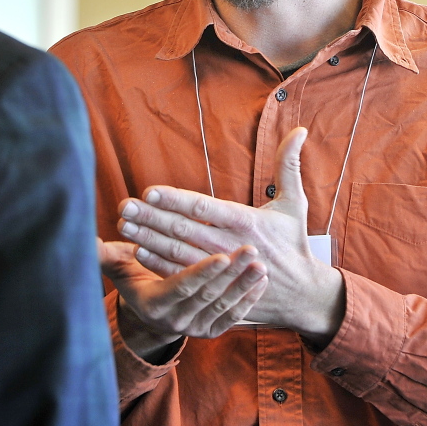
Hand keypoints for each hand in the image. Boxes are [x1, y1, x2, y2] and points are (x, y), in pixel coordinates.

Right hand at [98, 238, 267, 361]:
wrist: (149, 312)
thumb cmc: (134, 278)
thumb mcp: (118, 267)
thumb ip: (104, 255)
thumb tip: (88, 241)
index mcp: (154, 304)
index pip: (181, 287)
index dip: (201, 273)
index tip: (221, 255)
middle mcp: (175, 321)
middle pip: (207, 296)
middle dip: (231, 273)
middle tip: (251, 250)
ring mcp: (194, 329)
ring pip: (223, 306)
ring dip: (244, 286)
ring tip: (261, 263)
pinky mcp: (210, 332)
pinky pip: (233, 318)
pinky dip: (249, 300)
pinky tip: (261, 281)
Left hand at [116, 127, 344, 344]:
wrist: (302, 295)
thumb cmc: (293, 243)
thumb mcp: (295, 203)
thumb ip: (289, 165)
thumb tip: (298, 130)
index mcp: (246, 222)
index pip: (204, 208)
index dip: (175, 200)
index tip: (149, 191)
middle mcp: (230, 245)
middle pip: (184, 229)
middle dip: (152, 217)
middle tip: (125, 206)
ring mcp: (221, 269)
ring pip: (177, 252)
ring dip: (148, 239)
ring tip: (124, 226)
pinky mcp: (215, 287)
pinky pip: (181, 274)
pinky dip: (158, 264)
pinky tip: (137, 252)